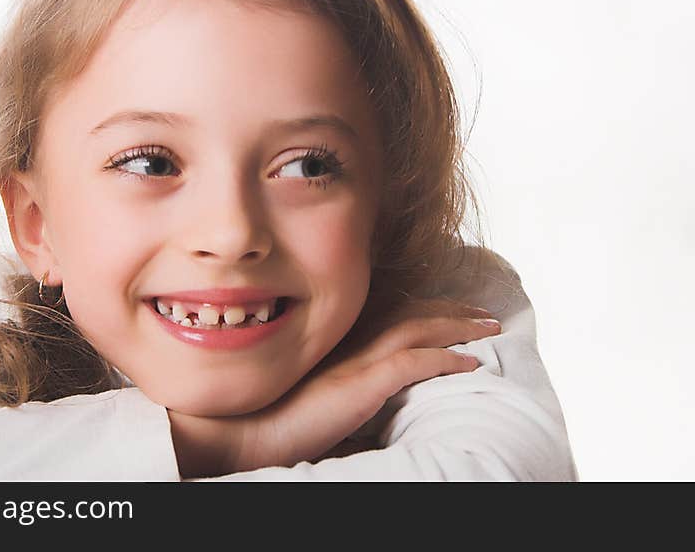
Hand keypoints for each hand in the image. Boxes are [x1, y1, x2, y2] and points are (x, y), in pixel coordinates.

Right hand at [169, 298, 500, 477]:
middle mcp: (349, 339)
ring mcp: (356, 358)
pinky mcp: (361, 382)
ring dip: (459, 326)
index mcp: (338, 338)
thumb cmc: (274, 417)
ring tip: (489, 327)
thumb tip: (366, 396)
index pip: (390, 310)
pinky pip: (415, 363)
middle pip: (412, 312)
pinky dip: (447, 360)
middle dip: (452, 310)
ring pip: (419, 328)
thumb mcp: (314, 389)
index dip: (426, 306)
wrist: (247, 430)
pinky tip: (472, 364)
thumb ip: (342, 382)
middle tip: (484, 313)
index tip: (452, 308)